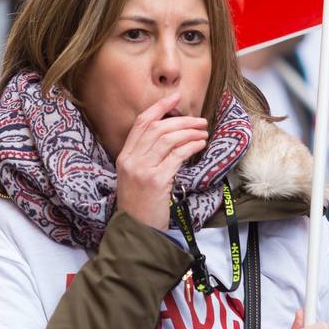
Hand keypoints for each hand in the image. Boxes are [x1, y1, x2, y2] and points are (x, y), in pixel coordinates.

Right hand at [114, 93, 208, 229]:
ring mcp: (142, 170)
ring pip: (168, 139)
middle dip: (182, 120)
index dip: (159, 108)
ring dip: (190, 132)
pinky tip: (200, 144)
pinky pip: (177, 155)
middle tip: (200, 121)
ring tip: (203, 132)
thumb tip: (172, 137)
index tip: (175, 97)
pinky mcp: (156, 180)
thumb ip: (146, 158)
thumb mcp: (136, 177)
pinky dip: (191, 146)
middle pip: (158, 128)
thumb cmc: (140, 206)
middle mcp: (131, 160)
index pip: (141, 123)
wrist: (136, 231)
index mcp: (124, 156)